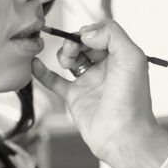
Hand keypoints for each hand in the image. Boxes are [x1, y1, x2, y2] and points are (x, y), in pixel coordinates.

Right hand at [32, 19, 167, 167]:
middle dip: (75, 41)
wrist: (123, 136)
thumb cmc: (132, 100)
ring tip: (66, 62)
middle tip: (74, 50)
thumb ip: (112, 35)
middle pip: (83, 43)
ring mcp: (89, 82)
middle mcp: (105, 68)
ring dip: (64, 54)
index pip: (102, 33)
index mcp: (120, 57)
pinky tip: (35, 64)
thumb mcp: (132, 57)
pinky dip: (42, 71)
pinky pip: (55, 81)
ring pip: (70, 58)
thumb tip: (85, 33)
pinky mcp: (75, 98)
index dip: (91, 31)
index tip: (87, 39)